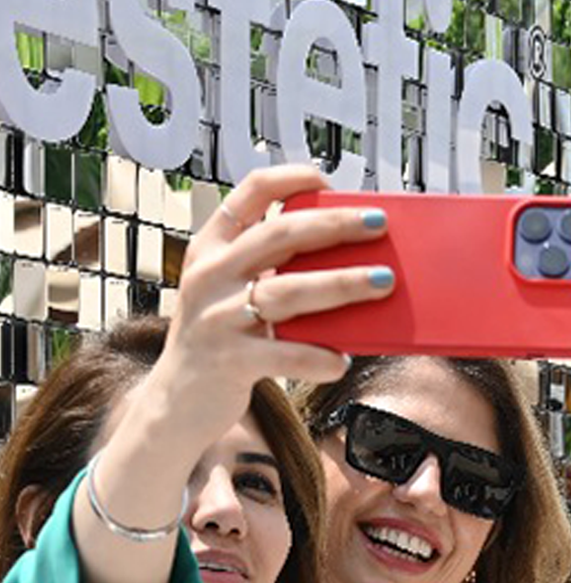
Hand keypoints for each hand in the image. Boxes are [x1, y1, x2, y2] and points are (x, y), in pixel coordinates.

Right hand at [146, 163, 391, 447]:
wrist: (175, 402)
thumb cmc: (223, 340)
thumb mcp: (234, 294)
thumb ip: (274, 273)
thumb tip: (353, 259)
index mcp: (212, 248)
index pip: (250, 193)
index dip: (292, 180)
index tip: (329, 181)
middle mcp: (210, 275)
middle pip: (280, 235)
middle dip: (335, 225)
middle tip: (379, 223)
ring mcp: (216, 317)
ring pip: (287, 291)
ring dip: (342, 283)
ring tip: (384, 282)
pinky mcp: (228, 360)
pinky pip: (284, 354)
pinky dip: (318, 356)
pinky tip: (342, 359)